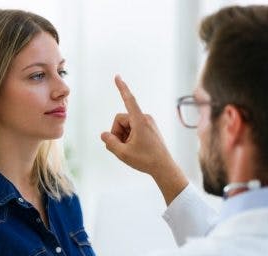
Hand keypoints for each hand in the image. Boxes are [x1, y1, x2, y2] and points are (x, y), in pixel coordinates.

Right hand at [101, 75, 187, 203]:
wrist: (164, 168)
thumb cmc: (145, 160)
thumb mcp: (122, 153)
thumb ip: (110, 142)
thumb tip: (104, 134)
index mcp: (140, 121)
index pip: (129, 100)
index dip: (121, 88)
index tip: (117, 76)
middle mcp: (145, 118)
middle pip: (120, 120)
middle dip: (117, 133)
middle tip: (121, 148)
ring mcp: (147, 123)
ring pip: (126, 126)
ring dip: (123, 137)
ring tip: (130, 150)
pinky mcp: (149, 128)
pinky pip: (132, 129)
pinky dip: (129, 138)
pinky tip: (134, 149)